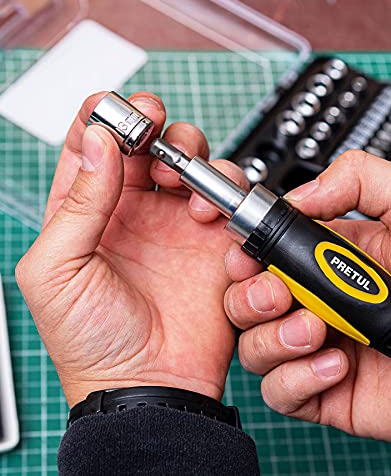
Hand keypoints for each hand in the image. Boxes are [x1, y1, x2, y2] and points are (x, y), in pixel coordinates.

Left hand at [16, 92, 245, 405]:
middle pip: (149, 141)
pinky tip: (207, 216)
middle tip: (156, 135)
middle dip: (156, 126)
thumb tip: (101, 144)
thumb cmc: (92, 340)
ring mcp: (178, 223)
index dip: (105, 118)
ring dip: (192, 157)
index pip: (94, 144)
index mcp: (89, 211)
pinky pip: (228, 197)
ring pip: (192, 160)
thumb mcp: (56, 270)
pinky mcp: (214, 240)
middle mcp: (135, 210)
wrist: (151, 385)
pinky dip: (224, 193)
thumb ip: (78, 203)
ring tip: (183, 186)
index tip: (119, 112)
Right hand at [221, 150, 390, 457]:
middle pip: (245, 299)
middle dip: (250, 296)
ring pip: (252, 345)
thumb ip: (360, 177)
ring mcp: (317, 347)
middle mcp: (318, 302)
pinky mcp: (322, 392)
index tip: (246, 256)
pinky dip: (297, 378)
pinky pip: (276, 391)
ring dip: (276, 338)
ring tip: (320, 330)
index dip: (245, 254)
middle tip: (281, 294)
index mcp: (330, 259)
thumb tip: (299, 195)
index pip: (264, 252)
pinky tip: (339, 366)